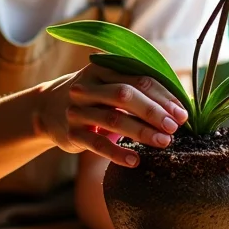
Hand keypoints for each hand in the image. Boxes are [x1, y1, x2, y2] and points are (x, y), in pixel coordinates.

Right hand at [35, 65, 189, 165]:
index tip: (182, 113)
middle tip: (175, 127)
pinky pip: (96, 143)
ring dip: (141, 131)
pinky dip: (117, 153)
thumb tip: (178, 107)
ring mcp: (77, 109)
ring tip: (163, 142)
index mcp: (103, 68)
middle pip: (125, 94)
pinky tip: (135, 160)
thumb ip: (137, 88)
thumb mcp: (108, 83)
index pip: (138, 78)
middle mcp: (88, 85)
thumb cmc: (93, 96)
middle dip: (153, 111)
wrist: (46, 108)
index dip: (163, 95)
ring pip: (112, 119)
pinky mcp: (71, 132)